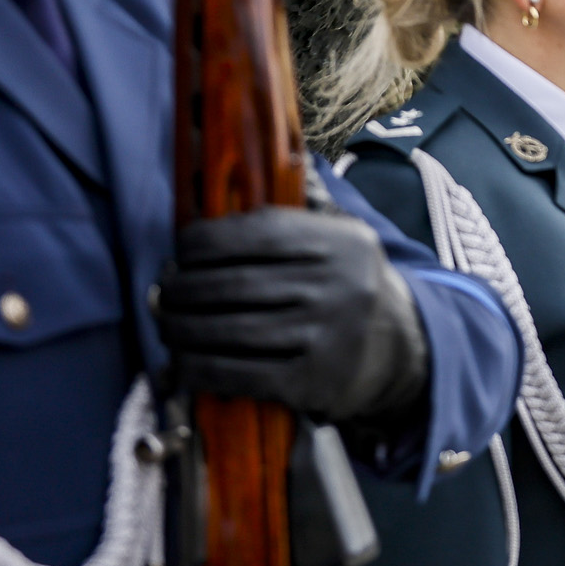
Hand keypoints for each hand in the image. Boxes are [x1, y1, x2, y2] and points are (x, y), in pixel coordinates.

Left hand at [158, 207, 428, 424]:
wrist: (401, 351)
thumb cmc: (346, 288)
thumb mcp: (340, 240)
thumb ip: (292, 216)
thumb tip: (214, 183)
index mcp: (343, 242)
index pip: (258, 233)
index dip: (206, 241)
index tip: (181, 252)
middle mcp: (340, 286)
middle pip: (235, 284)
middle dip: (183, 290)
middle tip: (163, 294)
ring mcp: (328, 336)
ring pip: (229, 330)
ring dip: (181, 329)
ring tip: (166, 325)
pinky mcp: (313, 381)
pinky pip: (238, 373)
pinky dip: (199, 369)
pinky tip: (182, 363)